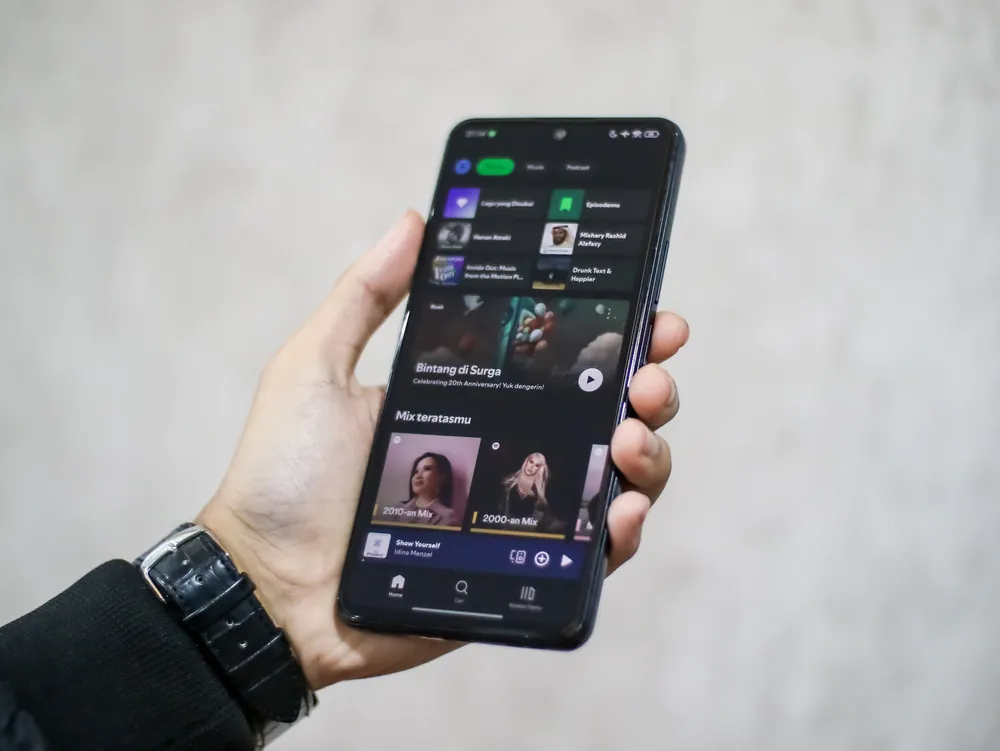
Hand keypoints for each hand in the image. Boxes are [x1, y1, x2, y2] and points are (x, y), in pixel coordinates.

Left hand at [197, 211, 688, 689]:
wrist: (267, 585)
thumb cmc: (285, 475)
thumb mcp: (316, 367)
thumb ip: (366, 294)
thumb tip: (416, 218)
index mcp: (475, 396)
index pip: (562, 361)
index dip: (616, 335)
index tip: (649, 312)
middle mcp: (509, 448)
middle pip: (608, 412)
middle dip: (649, 386)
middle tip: (648, 375)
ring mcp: (519, 510)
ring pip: (617, 478)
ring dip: (648, 452)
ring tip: (628, 437)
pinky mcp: (520, 569)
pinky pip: (592, 554)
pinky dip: (622, 532)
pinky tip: (620, 511)